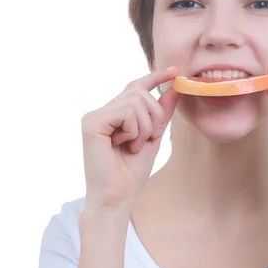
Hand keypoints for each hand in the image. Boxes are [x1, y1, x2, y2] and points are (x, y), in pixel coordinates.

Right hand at [80, 66, 179, 210]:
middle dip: (154, 116)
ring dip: (144, 127)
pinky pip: (127, 112)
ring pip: (136, 101)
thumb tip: (175, 86)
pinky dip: (134, 130)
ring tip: (133, 146)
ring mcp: (94, 116)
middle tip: (147, 139)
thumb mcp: (153, 136)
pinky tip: (123, 145)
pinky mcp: (92, 123)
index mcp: (113, 113)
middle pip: (139, 92)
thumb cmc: (131, 172)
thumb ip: (162, 112)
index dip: (156, 76)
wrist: (117, 198)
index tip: (175, 70)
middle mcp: (101, 111)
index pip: (135, 86)